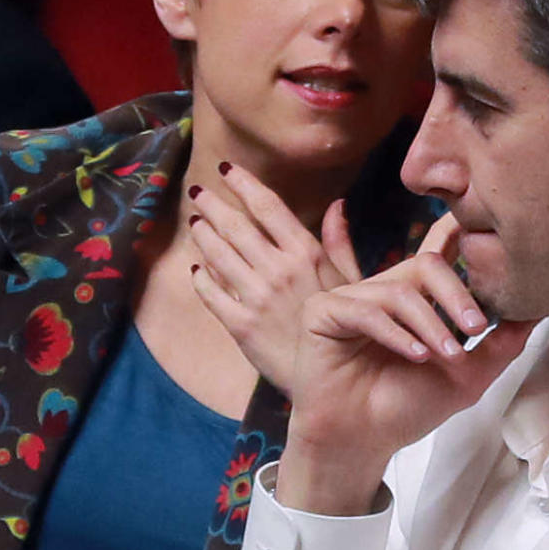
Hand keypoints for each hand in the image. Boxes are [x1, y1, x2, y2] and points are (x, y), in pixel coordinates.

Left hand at [188, 163, 361, 392]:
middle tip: (198, 190)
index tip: (228, 170)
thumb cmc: (348, 326)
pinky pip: (210, 293)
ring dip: (203, 234)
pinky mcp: (240, 325)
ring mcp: (257, 298)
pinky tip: (197, 267)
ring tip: (196, 222)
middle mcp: (278, 271)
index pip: (268, 207)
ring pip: (217, 255)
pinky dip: (200, 276)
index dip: (244, 184)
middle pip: (236, 226)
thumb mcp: (352, 281)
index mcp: (306, 254)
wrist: (334, 379)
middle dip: (213, 205)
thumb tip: (337, 204)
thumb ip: (340, 241)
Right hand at [276, 216, 537, 514]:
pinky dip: (395, 333)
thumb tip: (538, 313)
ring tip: (447, 355)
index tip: (481, 223)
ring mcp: (351, 298)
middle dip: (457, 293)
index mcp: (414, 298)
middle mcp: (383, 290)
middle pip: (426, 264)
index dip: (455, 231)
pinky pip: (364, 310)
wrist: (361, 443)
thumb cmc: (407, 408)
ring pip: (400, 290)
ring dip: (430, 324)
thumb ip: (500, 344)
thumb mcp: (468, 376)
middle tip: (478, 327)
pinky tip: (415, 356)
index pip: (436, 253)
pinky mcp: (322, 312)